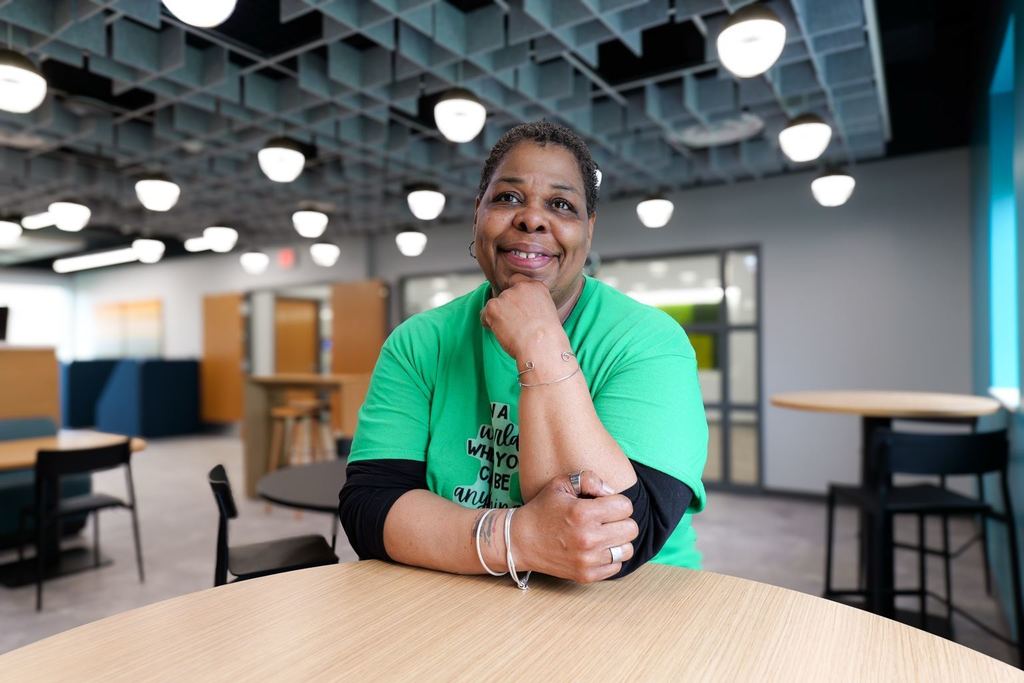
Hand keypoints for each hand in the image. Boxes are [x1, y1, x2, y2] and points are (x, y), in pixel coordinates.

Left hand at [480, 274, 565, 360]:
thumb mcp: (546, 312)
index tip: (516, 307)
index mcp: (536, 286)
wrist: (541, 347)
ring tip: (512, 331)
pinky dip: (489, 324)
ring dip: (498, 317)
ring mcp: (506, 296)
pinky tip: (502, 333)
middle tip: (516, 326)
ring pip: (494, 306)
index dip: (514, 295)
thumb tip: (520, 311)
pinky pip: (484, 315)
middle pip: (505, 295)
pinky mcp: (493, 307)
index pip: (517, 281)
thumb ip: (532, 304)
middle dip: (506, 309)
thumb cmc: (547, 338)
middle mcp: (520, 287)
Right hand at [512, 470, 637, 582]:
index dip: (617, 502)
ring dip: (619, 540)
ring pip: (627, 549)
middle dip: (621, 520)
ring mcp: (588, 560)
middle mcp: (588, 538)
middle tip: (607, 520)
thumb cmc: (542, 509)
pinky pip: (616, 567)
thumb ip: (589, 479)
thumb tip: (611, 492)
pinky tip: (597, 549)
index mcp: (583, 513)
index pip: (625, 506)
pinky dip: (611, 558)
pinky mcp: (586, 575)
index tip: (606, 504)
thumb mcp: (561, 484)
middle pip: (631, 528)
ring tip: (604, 535)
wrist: (520, 541)